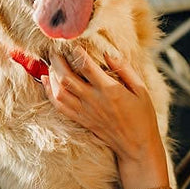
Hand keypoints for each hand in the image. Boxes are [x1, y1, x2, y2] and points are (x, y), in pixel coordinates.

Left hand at [42, 47, 169, 188]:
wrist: (137, 146)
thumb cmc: (142, 116)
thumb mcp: (141, 89)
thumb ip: (125, 69)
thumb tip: (109, 52)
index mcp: (110, 90)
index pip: (86, 66)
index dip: (77, 52)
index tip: (74, 42)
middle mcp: (94, 101)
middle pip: (67, 77)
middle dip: (57, 60)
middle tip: (55, 49)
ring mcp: (85, 112)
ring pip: (60, 91)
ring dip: (52, 74)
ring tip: (52, 61)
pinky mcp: (81, 120)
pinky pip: (60, 106)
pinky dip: (50, 92)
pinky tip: (46, 80)